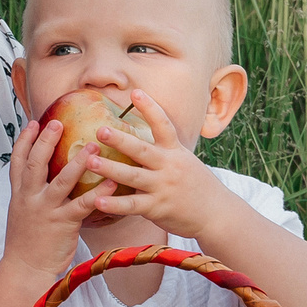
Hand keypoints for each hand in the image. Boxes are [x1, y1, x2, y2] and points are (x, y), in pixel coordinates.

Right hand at [5, 116, 116, 280]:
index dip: (24, 140)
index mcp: (19, 194)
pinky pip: (83, 204)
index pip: (17, 161)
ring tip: (93, 145)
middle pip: (35, 163)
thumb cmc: (27, 243)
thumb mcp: (22, 213)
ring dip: (78, 162)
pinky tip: (112, 182)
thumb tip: (44, 179)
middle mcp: (30, 198)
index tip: (33, 123)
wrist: (25, 269)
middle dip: (45, 141)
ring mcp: (45, 210)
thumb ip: (31, 194)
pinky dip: (98, 192)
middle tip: (57, 122)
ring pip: (61, 180)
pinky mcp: (62, 223)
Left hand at [78, 90, 234, 239]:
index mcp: (175, 151)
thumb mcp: (185, 161)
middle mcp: (169, 166)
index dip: (150, 108)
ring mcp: (163, 187)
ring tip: (90, 162)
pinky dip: (114, 204)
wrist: (216, 214)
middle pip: (142, 150)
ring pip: (133, 177)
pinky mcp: (157, 208)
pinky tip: (96, 200)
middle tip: (100, 130)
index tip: (136, 92)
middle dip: (120, 140)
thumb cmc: (196, 186)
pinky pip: (132, 205)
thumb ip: (164, 150)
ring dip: (110, 169)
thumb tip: (142, 137)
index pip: (163, 125)